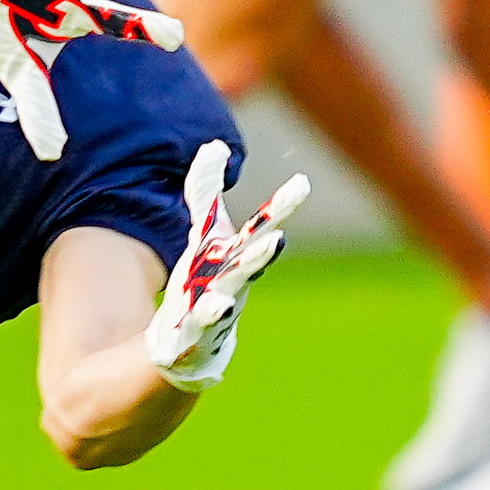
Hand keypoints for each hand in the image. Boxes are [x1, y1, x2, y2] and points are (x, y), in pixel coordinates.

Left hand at [145, 141, 309, 391]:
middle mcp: (232, 283)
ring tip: (237, 291)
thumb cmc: (202, 284)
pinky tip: (209, 311)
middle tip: (278, 238)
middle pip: (249, 265)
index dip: (281, 207)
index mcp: (236, 259)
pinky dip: (205, 319)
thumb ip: (206, 194)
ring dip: (233, 293)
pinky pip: (199, 327)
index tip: (302, 183)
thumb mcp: (202, 236)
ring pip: (226, 299)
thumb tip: (216, 146)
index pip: (260, 229)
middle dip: (263, 253)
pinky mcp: (193, 335)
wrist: (186, 343)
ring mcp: (215, 311)